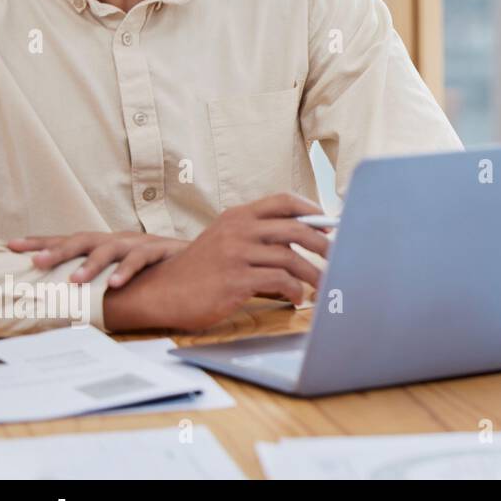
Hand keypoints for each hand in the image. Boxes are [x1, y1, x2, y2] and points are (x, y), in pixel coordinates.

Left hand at [7, 232, 187, 287]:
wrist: (201, 260)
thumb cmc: (156, 271)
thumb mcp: (122, 272)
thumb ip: (100, 278)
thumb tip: (63, 295)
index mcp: (105, 243)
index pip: (68, 239)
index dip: (41, 241)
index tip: (12, 245)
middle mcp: (118, 239)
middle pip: (83, 239)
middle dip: (58, 250)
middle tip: (37, 262)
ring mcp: (138, 242)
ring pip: (110, 248)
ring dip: (91, 263)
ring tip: (74, 280)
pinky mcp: (159, 249)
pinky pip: (141, 258)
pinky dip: (126, 271)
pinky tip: (114, 283)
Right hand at [102, 193, 330, 332]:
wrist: (161, 292)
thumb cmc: (200, 269)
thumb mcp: (224, 239)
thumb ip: (256, 234)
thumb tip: (301, 239)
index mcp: (238, 216)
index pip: (283, 201)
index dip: (311, 210)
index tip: (330, 223)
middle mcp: (238, 230)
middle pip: (296, 229)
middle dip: (324, 243)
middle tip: (338, 256)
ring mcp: (236, 254)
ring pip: (291, 258)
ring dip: (313, 274)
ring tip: (321, 286)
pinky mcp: (235, 280)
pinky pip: (279, 281)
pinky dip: (295, 291)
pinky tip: (296, 299)